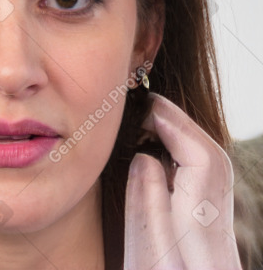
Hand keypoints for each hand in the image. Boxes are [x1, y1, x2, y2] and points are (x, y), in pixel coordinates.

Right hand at [124, 92, 242, 269]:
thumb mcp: (143, 255)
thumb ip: (145, 202)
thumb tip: (146, 157)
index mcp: (199, 230)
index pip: (200, 159)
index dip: (174, 125)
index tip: (146, 107)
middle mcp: (217, 225)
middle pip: (213, 157)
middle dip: (181, 123)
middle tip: (147, 106)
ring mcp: (218, 228)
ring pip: (212, 167)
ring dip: (183, 136)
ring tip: (151, 122)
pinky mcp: (211, 232)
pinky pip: (204, 180)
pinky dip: (183, 156)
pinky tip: (162, 154)